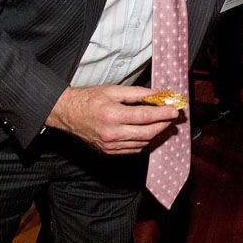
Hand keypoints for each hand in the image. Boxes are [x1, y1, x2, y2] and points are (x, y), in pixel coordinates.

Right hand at [45, 85, 179, 153]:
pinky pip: (134, 149)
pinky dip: (144, 140)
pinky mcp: (110, 151)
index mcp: (113, 115)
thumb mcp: (113, 90)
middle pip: (148, 132)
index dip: (163, 114)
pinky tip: (147, 131)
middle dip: (164, 124)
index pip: (146, 117)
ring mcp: (111, 145)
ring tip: (162, 122)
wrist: (67, 114)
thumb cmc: (89, 99)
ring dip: (156, 133)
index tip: (174, 110)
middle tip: (172, 116)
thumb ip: (137, 93)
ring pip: (143, 142)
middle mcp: (112, 133)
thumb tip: (156, 94)